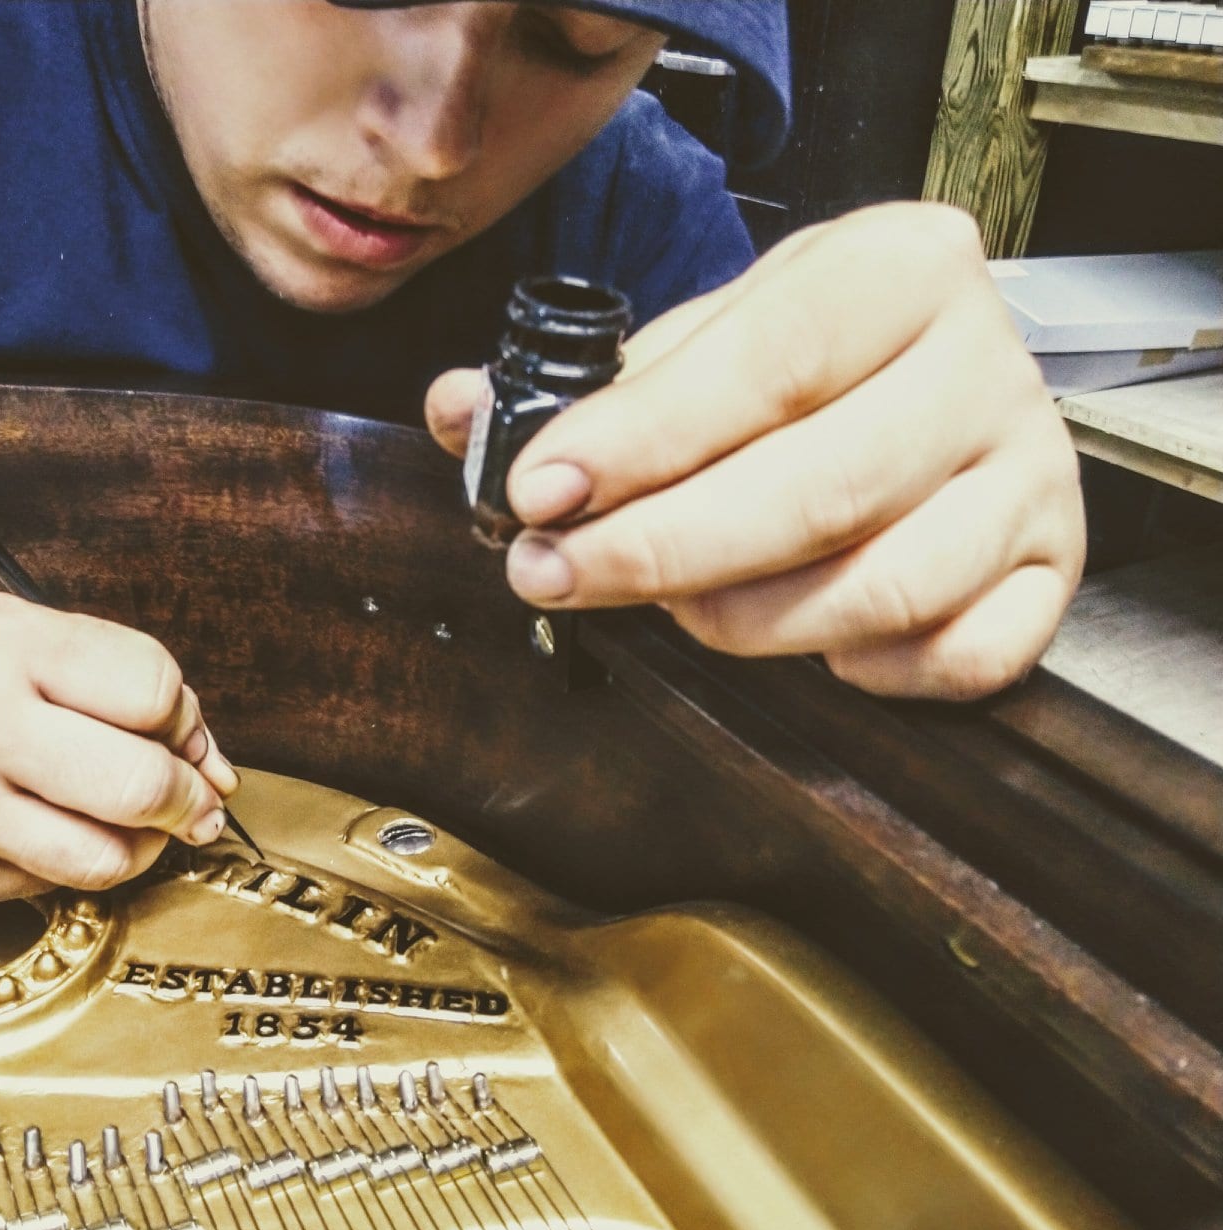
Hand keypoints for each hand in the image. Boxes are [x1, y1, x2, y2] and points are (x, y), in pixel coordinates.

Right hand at [0, 593, 238, 906]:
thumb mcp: (17, 632)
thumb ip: (119, 681)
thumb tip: (216, 772)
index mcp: (1, 649)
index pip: (150, 688)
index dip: (183, 719)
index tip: (177, 733)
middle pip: (138, 784)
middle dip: (186, 800)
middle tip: (191, 802)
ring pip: (102, 858)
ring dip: (138, 847)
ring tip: (123, 823)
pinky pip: (41, 889)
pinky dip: (61, 866)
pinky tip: (36, 832)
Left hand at [427, 202, 1084, 700]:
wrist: (938, 381)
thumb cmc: (806, 365)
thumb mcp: (705, 340)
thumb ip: (591, 383)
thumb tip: (461, 413)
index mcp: (900, 271)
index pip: (768, 362)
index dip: (641, 438)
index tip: (538, 491)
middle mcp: (985, 368)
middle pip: (820, 486)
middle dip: (660, 549)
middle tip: (554, 575)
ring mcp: (1032, 476)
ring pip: (883, 585)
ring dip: (745, 620)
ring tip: (671, 608)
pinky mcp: (1055, 571)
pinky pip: (960, 655)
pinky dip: (866, 670)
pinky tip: (811, 646)